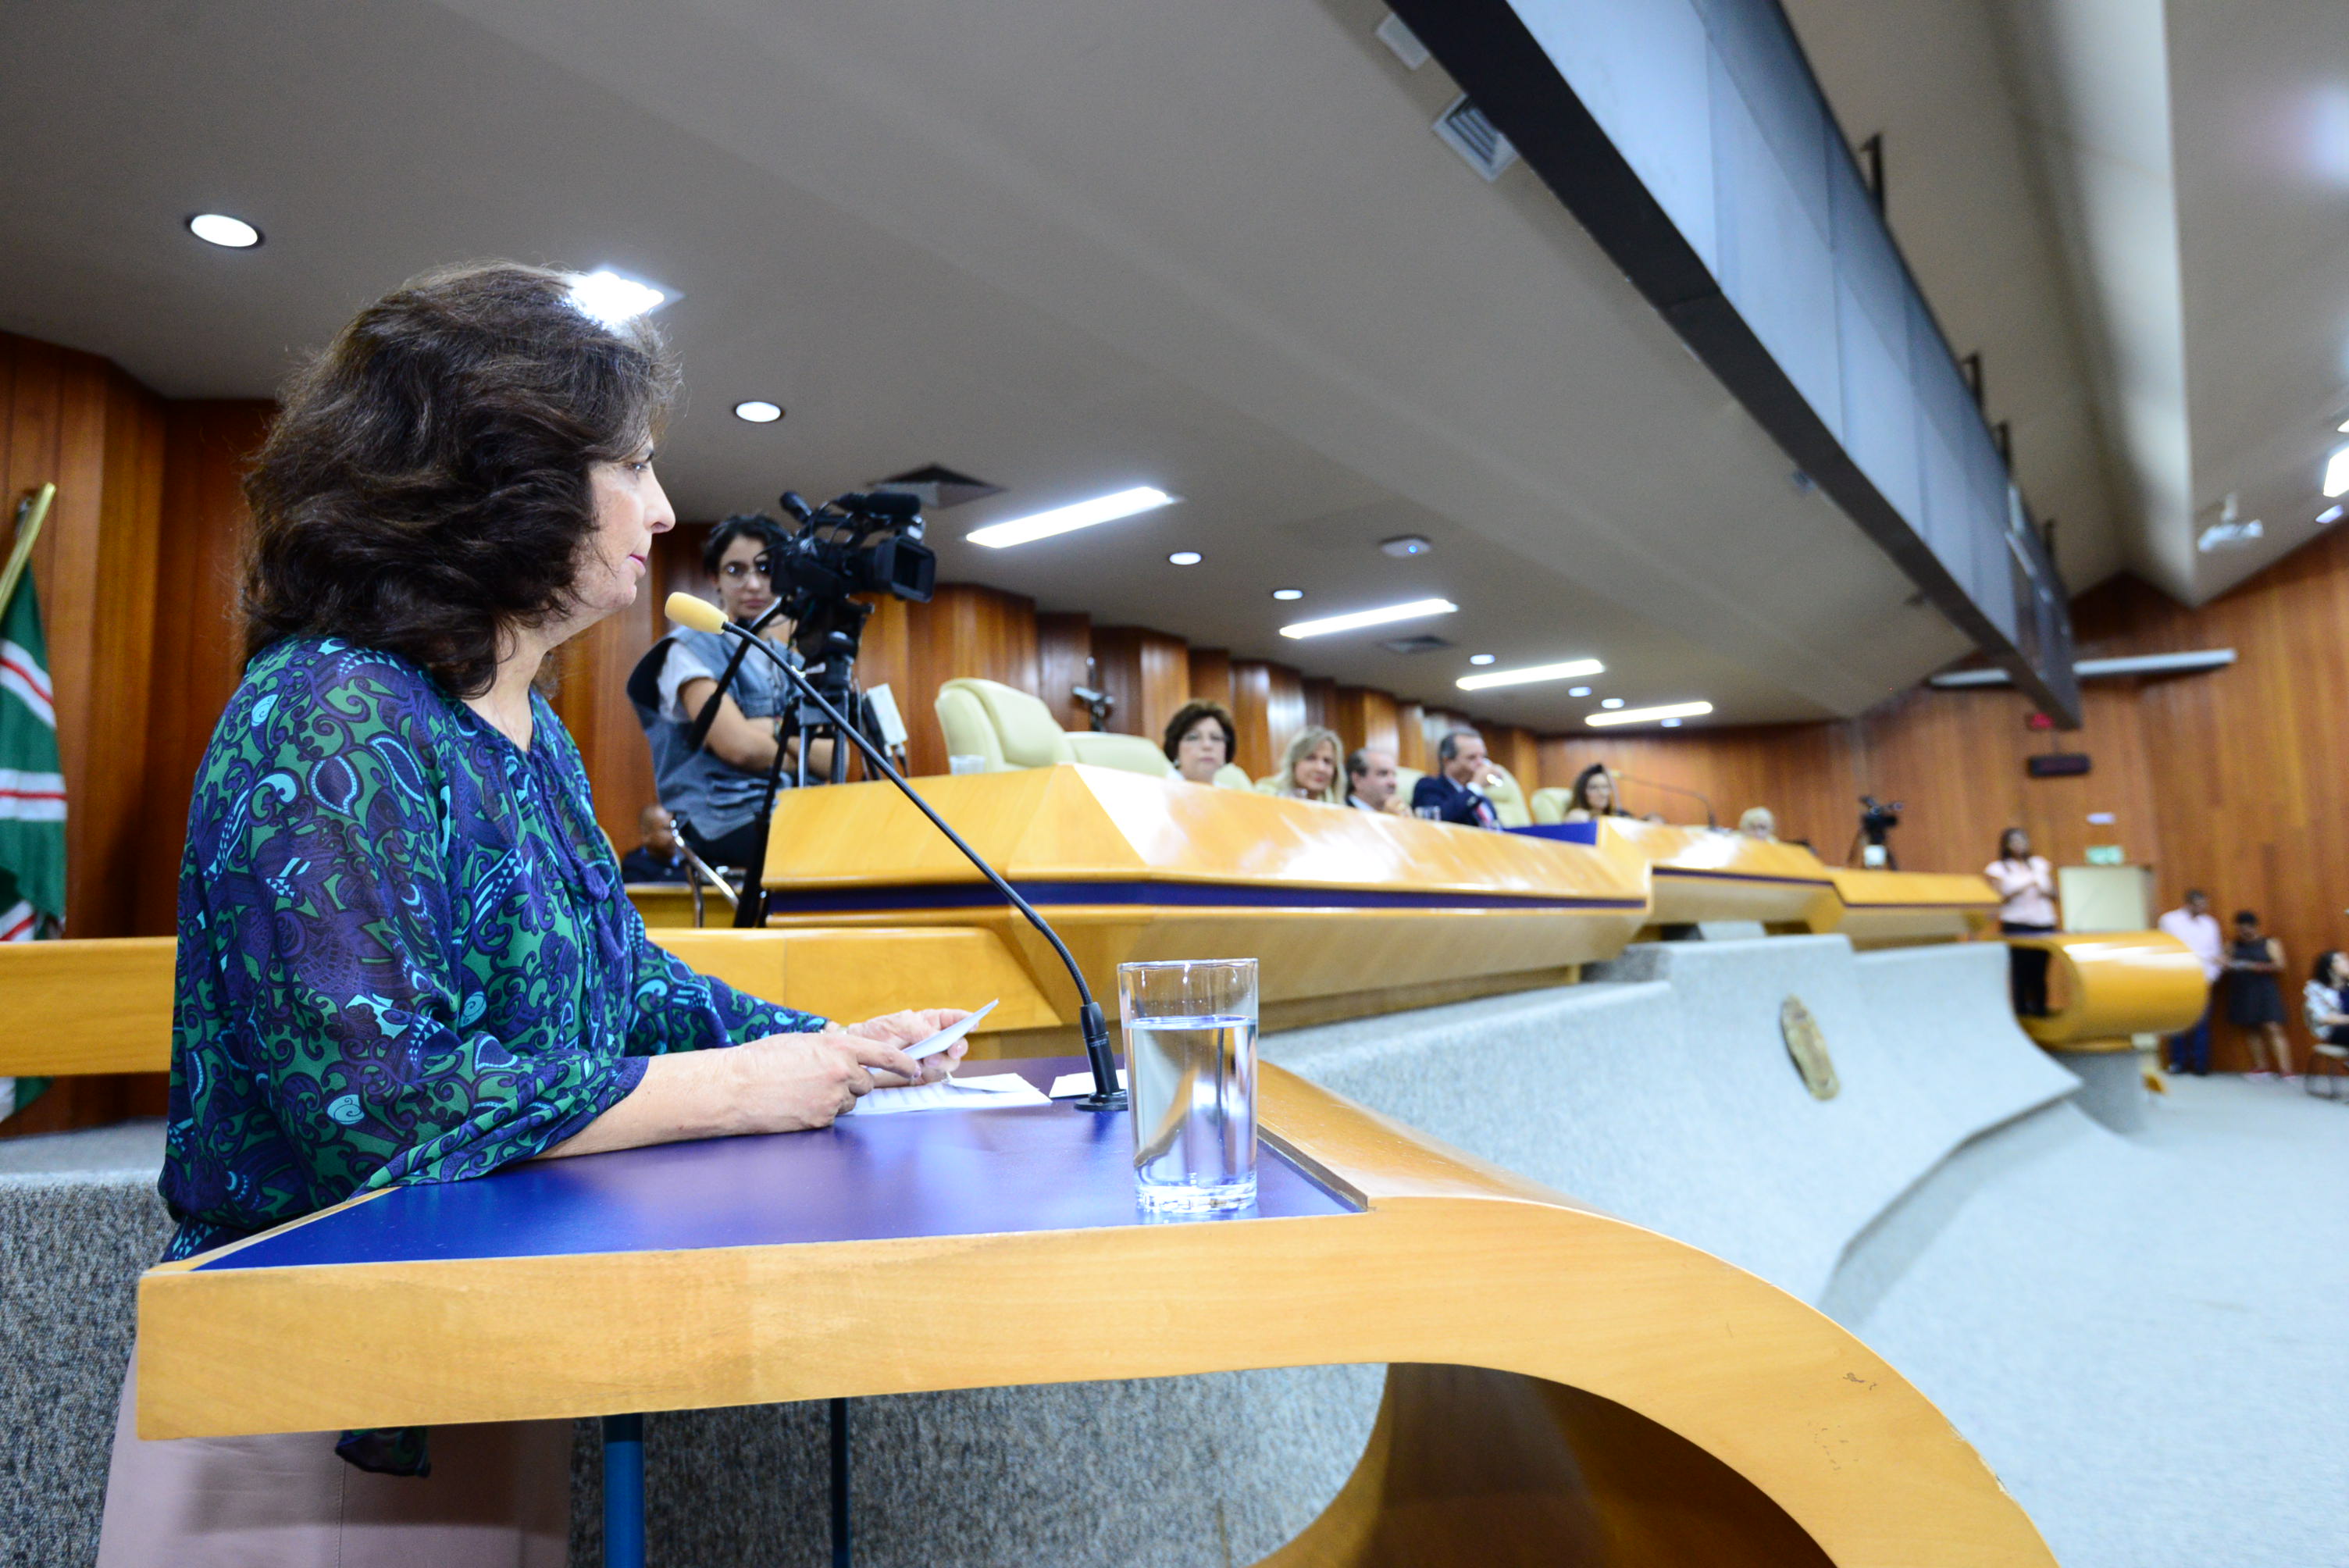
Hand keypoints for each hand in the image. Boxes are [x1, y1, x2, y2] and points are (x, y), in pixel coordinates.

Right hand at [724, 1029, 929, 1131]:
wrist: (734, 1087)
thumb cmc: (761, 1060)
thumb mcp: (801, 1042)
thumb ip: (830, 1047)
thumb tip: (845, 1052)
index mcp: (838, 1046)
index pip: (885, 1055)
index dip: (904, 1064)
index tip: (915, 1070)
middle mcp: (841, 1072)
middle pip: (866, 1084)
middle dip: (852, 1084)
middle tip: (823, 1081)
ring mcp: (832, 1098)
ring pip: (849, 1103)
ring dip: (835, 1099)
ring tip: (802, 1091)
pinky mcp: (821, 1120)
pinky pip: (832, 1118)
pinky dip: (819, 1113)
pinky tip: (796, 1106)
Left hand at [842, 1009, 972, 1086]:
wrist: (858, 1054)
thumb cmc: (877, 1032)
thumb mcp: (900, 1024)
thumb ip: (922, 1029)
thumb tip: (939, 1038)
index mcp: (931, 1023)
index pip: (954, 1019)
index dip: (966, 1020)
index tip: (973, 1022)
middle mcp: (934, 1041)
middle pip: (958, 1045)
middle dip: (958, 1047)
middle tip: (950, 1049)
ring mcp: (929, 1059)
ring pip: (950, 1064)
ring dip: (944, 1062)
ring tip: (928, 1061)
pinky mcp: (921, 1076)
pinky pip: (935, 1078)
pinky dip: (932, 1075)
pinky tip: (921, 1070)